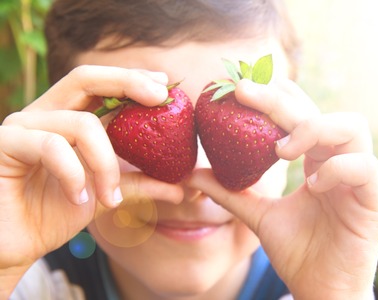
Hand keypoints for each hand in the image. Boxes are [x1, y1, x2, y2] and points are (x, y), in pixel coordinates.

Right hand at [0, 66, 182, 294]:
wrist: (13, 245)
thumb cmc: (53, 213)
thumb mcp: (104, 194)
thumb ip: (138, 184)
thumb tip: (181, 187)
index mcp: (67, 119)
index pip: (101, 85)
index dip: (133, 79)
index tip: (165, 87)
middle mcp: (45, 114)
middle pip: (86, 77)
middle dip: (128, 82)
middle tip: (159, 97)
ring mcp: (22, 126)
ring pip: (80, 123)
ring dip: (106, 163)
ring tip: (110, 195)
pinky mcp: (4, 144)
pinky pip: (52, 147)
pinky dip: (75, 175)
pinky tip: (80, 198)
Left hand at [187, 79, 377, 298]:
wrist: (321, 289)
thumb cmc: (297, 250)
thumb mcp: (257, 216)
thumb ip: (230, 193)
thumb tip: (193, 174)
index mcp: (316, 161)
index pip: (301, 115)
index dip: (277, 97)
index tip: (242, 87)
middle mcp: (339, 162)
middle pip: (320, 113)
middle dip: (282, 101)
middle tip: (245, 93)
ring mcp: (359, 179)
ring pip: (352, 127)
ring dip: (313, 129)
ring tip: (280, 149)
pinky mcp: (374, 201)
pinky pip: (364, 167)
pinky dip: (336, 168)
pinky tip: (311, 183)